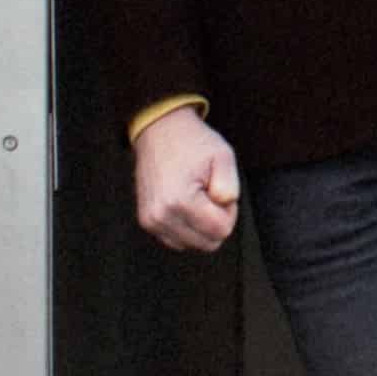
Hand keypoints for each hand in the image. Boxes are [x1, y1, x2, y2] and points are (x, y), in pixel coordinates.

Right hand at [129, 108, 240, 255]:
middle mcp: (161, 216)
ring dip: (201, 226)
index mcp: (180, 201)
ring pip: (193, 245)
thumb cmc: (192, 142)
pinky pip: (177, 241)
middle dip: (215, 221)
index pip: (221, 231)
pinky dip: (187, 228)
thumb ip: (230, 187)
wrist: (159, 130)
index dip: (229, 211)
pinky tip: (186, 205)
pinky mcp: (146, 222)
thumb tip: (223, 207)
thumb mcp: (223, 156)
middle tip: (210, 193)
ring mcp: (151, 221)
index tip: (219, 189)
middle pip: (208, 243)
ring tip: (197, 197)